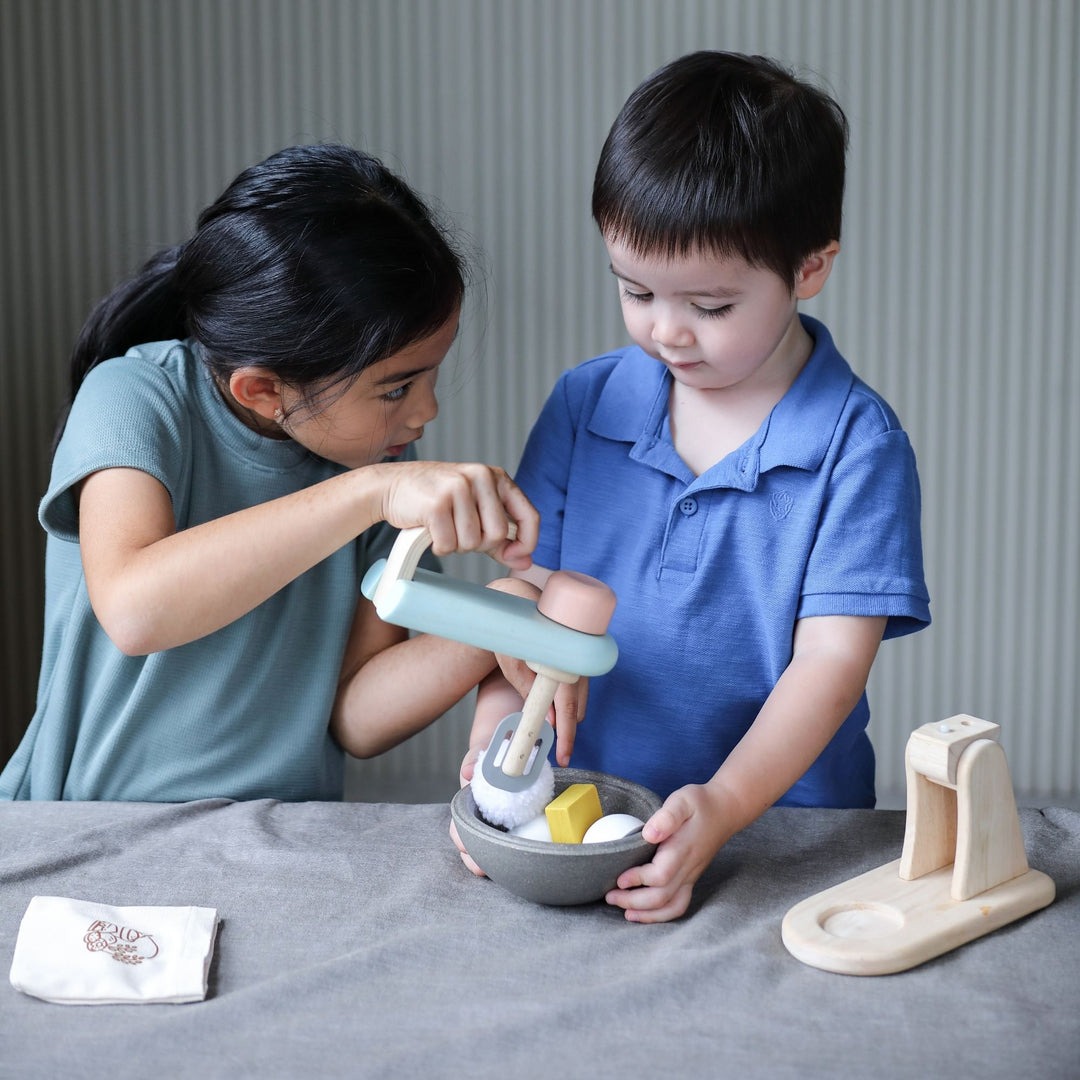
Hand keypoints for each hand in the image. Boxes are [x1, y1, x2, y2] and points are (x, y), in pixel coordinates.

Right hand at [378, 461, 537, 569]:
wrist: (391, 486)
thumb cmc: (435, 500)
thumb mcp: (474, 511)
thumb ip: (500, 538)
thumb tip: (525, 562)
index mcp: (495, 477)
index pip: (529, 515)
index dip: (527, 543)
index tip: (514, 555)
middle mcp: (480, 476)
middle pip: (498, 534)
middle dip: (479, 544)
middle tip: (460, 533)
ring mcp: (457, 488)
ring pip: (472, 542)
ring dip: (456, 545)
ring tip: (443, 528)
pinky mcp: (436, 503)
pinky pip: (448, 544)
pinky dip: (439, 546)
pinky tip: (430, 531)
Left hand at [605, 783, 732, 922]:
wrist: (726, 810)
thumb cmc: (700, 803)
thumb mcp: (683, 801)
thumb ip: (666, 817)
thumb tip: (649, 834)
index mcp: (682, 849)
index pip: (660, 875)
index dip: (638, 880)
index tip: (619, 879)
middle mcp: (688, 867)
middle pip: (662, 896)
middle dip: (634, 901)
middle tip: (610, 896)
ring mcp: (691, 876)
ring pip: (672, 906)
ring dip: (647, 914)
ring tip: (625, 912)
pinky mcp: (691, 878)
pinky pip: (679, 905)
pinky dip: (661, 914)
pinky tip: (645, 913)